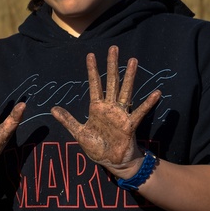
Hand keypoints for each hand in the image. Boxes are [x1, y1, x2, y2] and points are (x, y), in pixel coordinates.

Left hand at [50, 45, 161, 177]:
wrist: (112, 162)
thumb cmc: (97, 148)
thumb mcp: (78, 133)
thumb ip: (67, 120)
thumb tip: (53, 109)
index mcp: (96, 108)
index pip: (94, 85)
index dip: (92, 71)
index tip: (90, 55)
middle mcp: (109, 107)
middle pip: (111, 82)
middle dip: (111, 66)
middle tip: (113, 48)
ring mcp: (120, 114)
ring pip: (125, 91)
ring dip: (129, 76)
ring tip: (133, 60)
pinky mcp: (129, 125)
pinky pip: (139, 112)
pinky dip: (148, 103)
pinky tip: (156, 93)